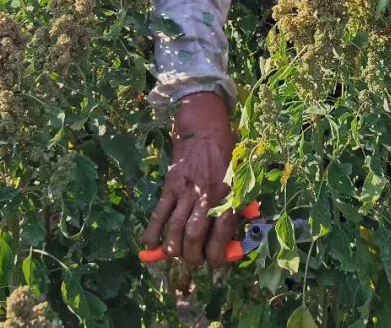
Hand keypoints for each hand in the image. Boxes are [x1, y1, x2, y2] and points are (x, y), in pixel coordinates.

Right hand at [142, 92, 239, 265]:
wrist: (204, 129)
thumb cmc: (227, 154)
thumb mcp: (241, 178)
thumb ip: (240, 205)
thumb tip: (237, 234)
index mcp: (228, 195)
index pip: (221, 234)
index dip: (217, 254)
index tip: (213, 260)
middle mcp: (207, 197)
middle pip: (195, 237)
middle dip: (192, 256)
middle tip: (192, 259)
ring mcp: (186, 192)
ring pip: (176, 229)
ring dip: (173, 248)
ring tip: (175, 254)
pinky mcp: (170, 186)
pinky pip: (158, 214)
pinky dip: (152, 232)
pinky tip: (150, 244)